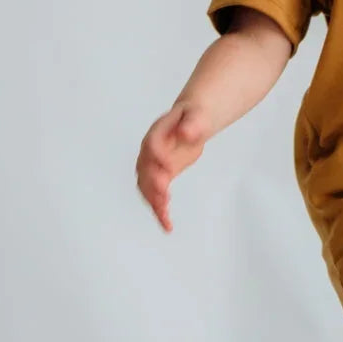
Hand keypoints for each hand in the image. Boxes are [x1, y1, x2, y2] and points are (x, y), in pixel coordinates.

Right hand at [135, 102, 209, 231]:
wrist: (191, 122)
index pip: (152, 145)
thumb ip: (193, 125)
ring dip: (154, 202)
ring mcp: (152, 166)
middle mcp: (149, 151)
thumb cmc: (194, 117)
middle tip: (163, 196)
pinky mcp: (160, 178)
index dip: (158, 157)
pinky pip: (156, 196)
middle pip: (145, 169)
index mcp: (157, 132)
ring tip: (165, 216)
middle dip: (153, 184)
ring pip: (147, 188)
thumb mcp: (197, 116)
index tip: (168, 167)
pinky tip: (167, 225)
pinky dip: (160, 211)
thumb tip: (187, 133)